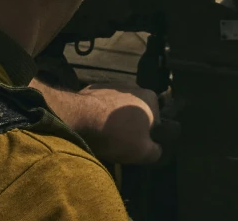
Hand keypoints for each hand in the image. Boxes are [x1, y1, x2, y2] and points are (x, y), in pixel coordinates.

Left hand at [32, 80, 162, 164]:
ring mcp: (114, 84)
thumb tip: (157, 150)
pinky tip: (94, 125)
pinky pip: (103, 104)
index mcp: (151, 99)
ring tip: (105, 135)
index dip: (148, 136)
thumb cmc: (117, 135)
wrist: (80, 117)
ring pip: (119, 107)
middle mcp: (135, 87)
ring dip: (116, 119)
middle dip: (131, 125)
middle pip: (137, 112)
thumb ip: (156, 152)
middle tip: (120, 142)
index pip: (156, 121)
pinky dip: (101, 114)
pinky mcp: (95, 87)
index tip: (136, 146)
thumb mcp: (143, 152)